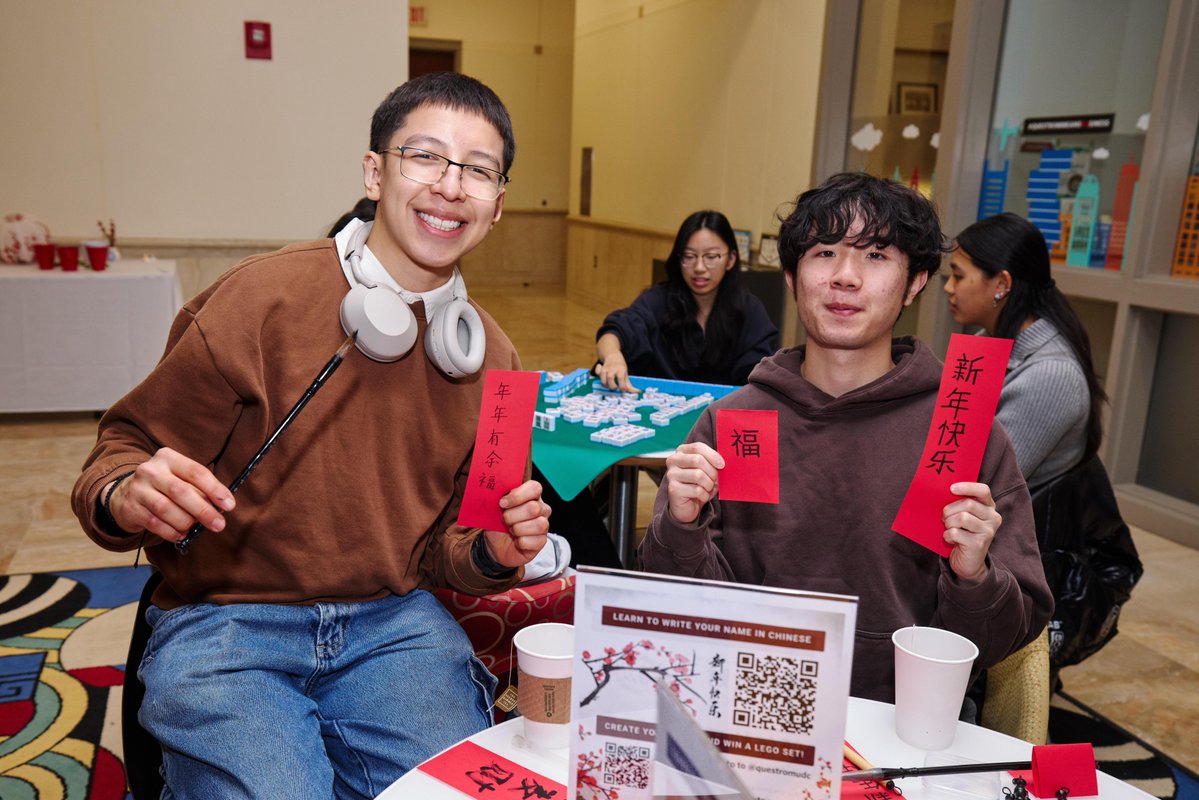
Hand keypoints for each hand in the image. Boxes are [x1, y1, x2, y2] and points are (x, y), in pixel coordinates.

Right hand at [106, 447, 233, 543]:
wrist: (126, 494)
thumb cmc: (164, 486)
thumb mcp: (181, 478)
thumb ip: (200, 489)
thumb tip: (221, 506)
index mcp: (168, 458)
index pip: (196, 472)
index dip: (215, 489)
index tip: (229, 505)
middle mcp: (151, 470)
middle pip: (181, 491)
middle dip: (203, 510)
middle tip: (219, 524)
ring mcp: (137, 489)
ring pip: (166, 509)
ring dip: (186, 522)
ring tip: (194, 529)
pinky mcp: (130, 508)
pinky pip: (154, 523)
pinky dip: (171, 532)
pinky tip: (180, 536)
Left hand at [483, 480, 551, 567]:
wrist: (496, 545)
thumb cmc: (497, 523)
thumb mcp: (494, 508)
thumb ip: (496, 497)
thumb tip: (492, 492)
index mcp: (530, 495)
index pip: (535, 487)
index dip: (518, 495)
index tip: (502, 503)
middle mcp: (541, 508)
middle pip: (534, 508)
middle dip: (512, 516)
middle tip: (504, 519)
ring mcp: (544, 525)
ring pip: (538, 524)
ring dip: (517, 529)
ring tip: (511, 530)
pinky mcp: (542, 541)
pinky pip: (535, 541)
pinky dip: (521, 542)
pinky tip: (517, 541)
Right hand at [594, 353, 637, 393]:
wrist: (613, 355)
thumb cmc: (620, 367)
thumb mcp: (626, 375)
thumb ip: (629, 385)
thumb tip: (638, 392)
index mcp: (621, 370)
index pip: (621, 378)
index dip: (622, 386)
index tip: (623, 390)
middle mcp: (613, 369)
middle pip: (610, 378)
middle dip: (612, 385)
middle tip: (614, 388)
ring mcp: (606, 368)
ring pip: (602, 376)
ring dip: (604, 383)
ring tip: (608, 385)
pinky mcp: (600, 368)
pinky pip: (597, 371)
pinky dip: (598, 373)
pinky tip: (601, 374)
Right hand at [664, 442, 724, 524]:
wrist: (686, 506)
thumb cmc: (698, 485)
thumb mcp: (706, 471)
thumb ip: (712, 463)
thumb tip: (723, 463)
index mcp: (681, 451)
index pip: (697, 447)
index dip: (712, 455)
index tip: (722, 465)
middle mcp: (673, 460)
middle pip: (697, 460)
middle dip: (712, 472)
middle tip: (715, 480)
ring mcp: (671, 475)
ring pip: (698, 475)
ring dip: (709, 484)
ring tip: (708, 489)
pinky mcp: (673, 489)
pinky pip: (696, 490)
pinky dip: (704, 495)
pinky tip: (702, 496)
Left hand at [941, 481, 1000, 582]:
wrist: (968, 562)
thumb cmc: (963, 534)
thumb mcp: (964, 516)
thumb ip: (960, 504)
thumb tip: (943, 492)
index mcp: (989, 507)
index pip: (983, 490)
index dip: (967, 487)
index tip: (951, 488)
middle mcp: (993, 517)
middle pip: (968, 504)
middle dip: (950, 509)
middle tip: (944, 517)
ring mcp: (988, 531)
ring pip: (962, 517)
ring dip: (949, 523)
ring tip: (949, 528)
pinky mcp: (979, 544)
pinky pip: (956, 533)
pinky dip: (947, 535)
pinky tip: (950, 539)